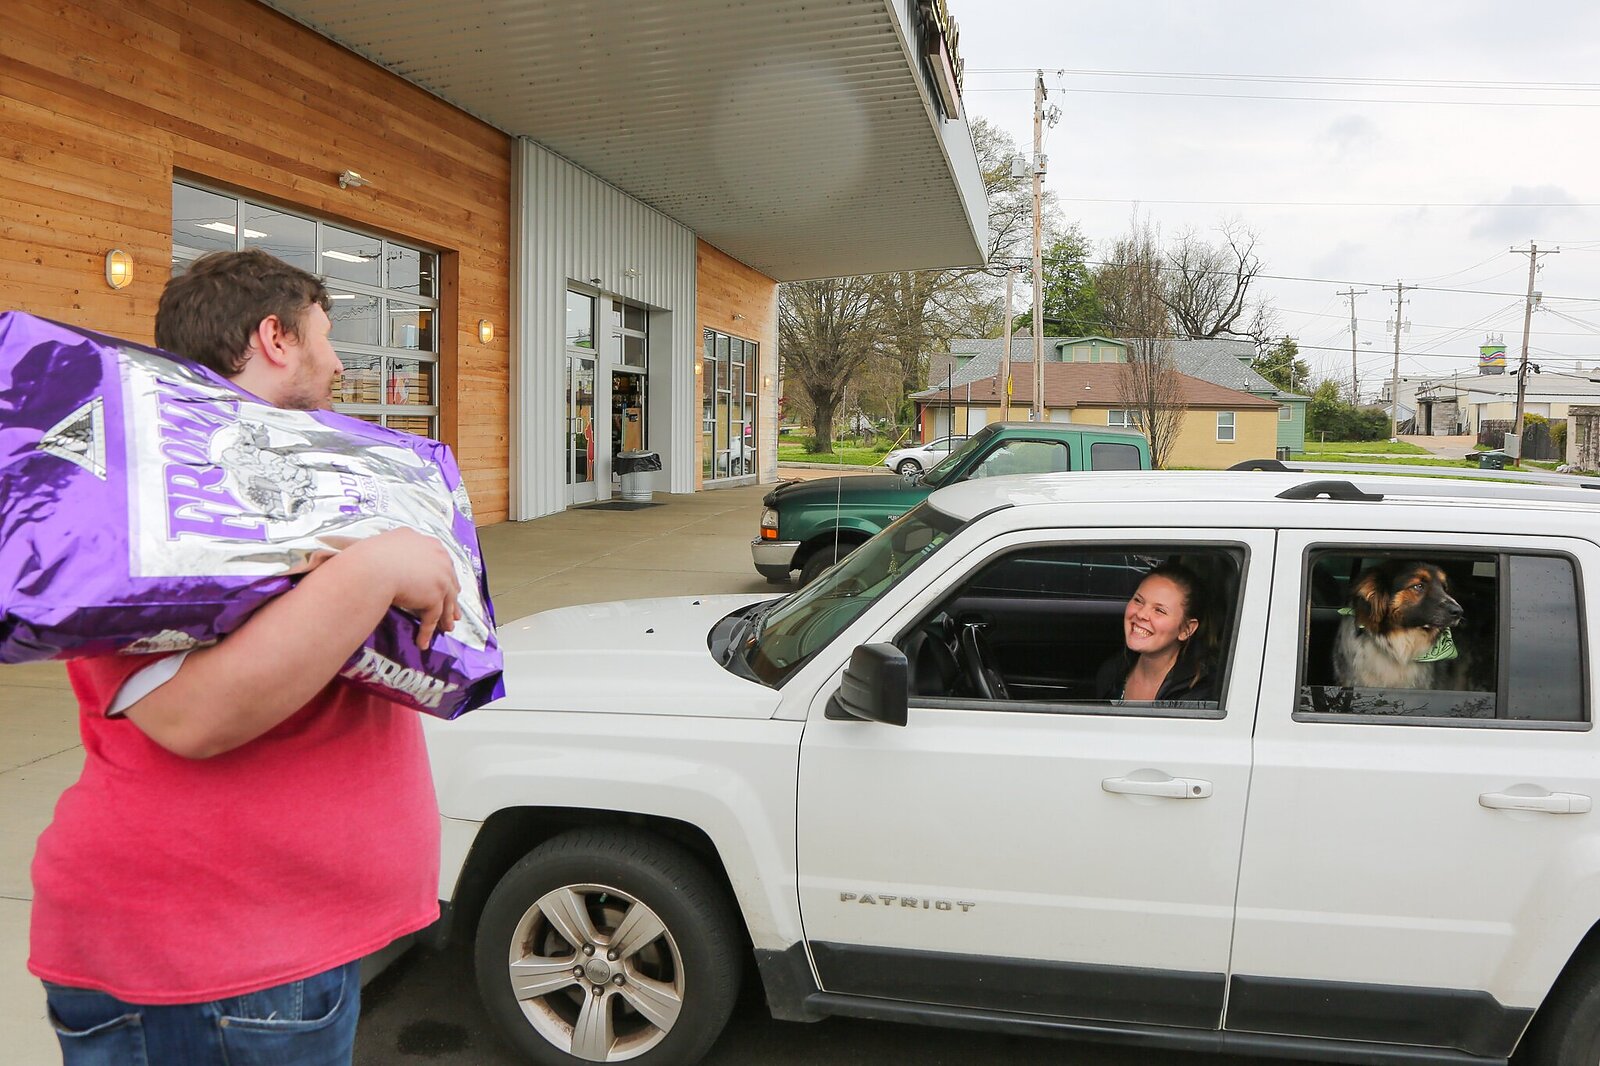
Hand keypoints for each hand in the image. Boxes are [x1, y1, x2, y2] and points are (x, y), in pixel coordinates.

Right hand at [345, 528, 461, 648]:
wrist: (372, 567)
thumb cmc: (371, 555)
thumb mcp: (389, 542)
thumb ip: (399, 547)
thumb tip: (391, 551)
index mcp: (429, 544)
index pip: (441, 563)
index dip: (444, 577)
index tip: (447, 587)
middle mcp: (439, 558)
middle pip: (449, 582)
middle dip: (452, 598)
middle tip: (454, 612)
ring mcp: (440, 578)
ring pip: (446, 602)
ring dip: (446, 618)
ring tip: (446, 629)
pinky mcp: (435, 597)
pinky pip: (433, 618)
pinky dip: (426, 631)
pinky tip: (421, 643)